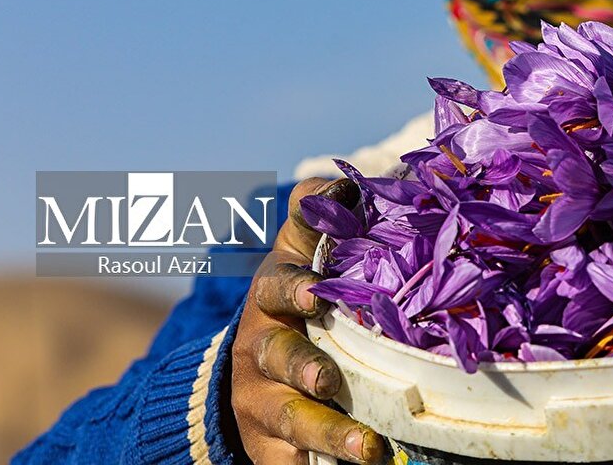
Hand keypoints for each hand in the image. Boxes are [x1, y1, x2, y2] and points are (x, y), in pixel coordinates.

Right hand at [230, 177, 386, 464]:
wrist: (244, 374)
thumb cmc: (294, 301)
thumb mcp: (300, 255)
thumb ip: (318, 217)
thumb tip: (350, 178)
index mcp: (275, 295)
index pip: (280, 283)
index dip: (295, 285)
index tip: (316, 292)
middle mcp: (263, 347)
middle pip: (279, 356)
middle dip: (303, 367)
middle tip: (329, 380)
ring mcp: (263, 400)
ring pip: (290, 418)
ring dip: (327, 433)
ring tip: (368, 449)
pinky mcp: (271, 446)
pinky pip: (290, 463)